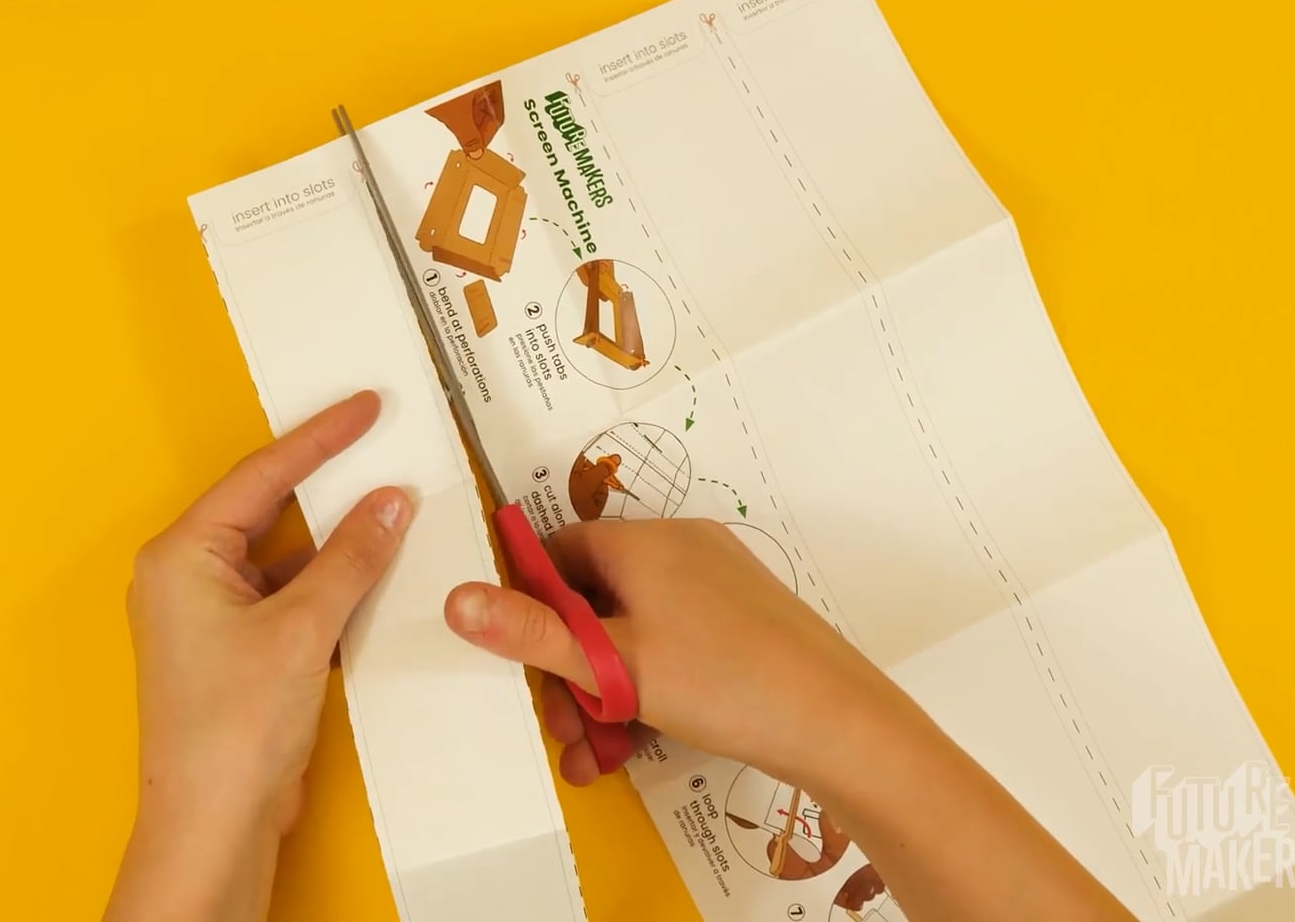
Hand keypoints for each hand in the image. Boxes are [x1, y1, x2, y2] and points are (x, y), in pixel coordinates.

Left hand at [108, 391, 411, 921]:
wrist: (213, 824)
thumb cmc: (231, 728)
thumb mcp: (302, 628)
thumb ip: (351, 558)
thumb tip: (389, 502)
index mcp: (182, 555)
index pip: (261, 475)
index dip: (320, 438)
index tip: (366, 407)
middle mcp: (187, 577)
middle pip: (270, 511)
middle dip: (331, 486)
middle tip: (385, 447)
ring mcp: (211, 618)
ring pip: (286, 558)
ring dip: (338, 545)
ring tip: (396, 512)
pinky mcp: (238, 655)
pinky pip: (290, 598)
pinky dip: (332, 589)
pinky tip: (377, 579)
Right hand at [444, 519, 1130, 919]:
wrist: (838, 723)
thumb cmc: (723, 680)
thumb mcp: (612, 664)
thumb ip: (532, 633)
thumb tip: (456, 598)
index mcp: (643, 541)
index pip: (557, 551)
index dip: (527, 602)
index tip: (515, 658)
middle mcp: (680, 548)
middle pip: (593, 598)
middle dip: (566, 667)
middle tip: (559, 726)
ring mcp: (716, 585)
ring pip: (632, 632)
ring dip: (603, 692)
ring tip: (593, 753)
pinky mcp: (742, 623)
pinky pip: (672, 647)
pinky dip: (646, 690)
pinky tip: (634, 745)